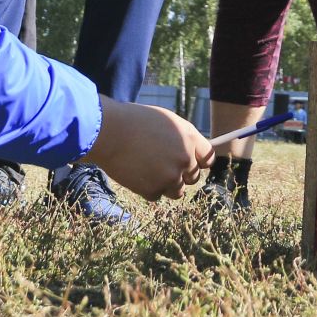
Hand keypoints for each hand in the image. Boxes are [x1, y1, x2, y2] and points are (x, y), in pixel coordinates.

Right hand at [80, 97, 212, 199]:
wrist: (109, 132)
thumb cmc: (133, 121)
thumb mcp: (166, 122)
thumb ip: (182, 138)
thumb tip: (191, 153)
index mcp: (189, 138)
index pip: (207, 159)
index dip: (198, 162)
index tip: (190, 164)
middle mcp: (185, 158)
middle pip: (193, 177)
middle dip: (180, 174)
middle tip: (161, 166)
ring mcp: (170, 176)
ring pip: (177, 190)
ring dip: (165, 184)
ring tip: (146, 169)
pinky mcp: (154, 190)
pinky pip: (156, 195)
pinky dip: (146, 188)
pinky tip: (135, 173)